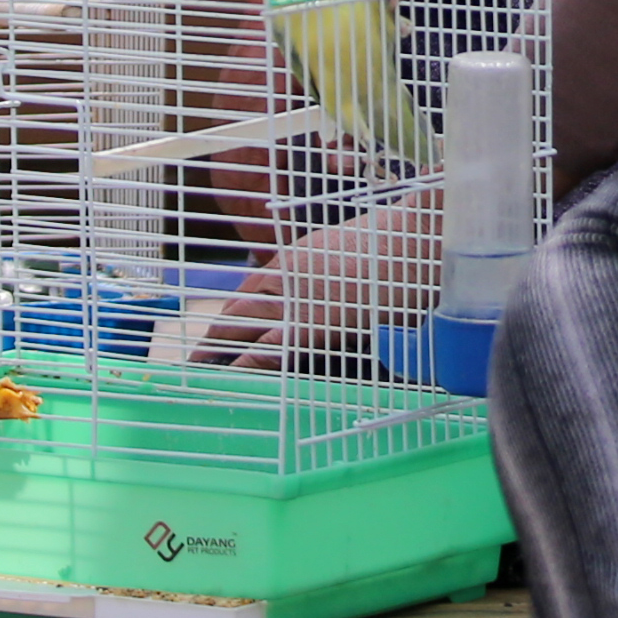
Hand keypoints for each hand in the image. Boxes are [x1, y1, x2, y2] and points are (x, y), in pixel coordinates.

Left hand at [195, 192, 445, 372]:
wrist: (417, 240)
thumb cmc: (401, 241)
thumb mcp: (361, 244)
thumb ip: (343, 260)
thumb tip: (352, 272)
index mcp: (299, 254)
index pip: (254, 284)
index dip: (237, 308)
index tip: (226, 324)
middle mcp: (288, 275)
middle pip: (240, 307)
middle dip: (218, 333)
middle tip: (200, 356)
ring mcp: (296, 299)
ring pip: (242, 326)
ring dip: (218, 351)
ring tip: (201, 372)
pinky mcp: (310, 327)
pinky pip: (266, 351)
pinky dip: (243, 365)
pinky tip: (231, 378)